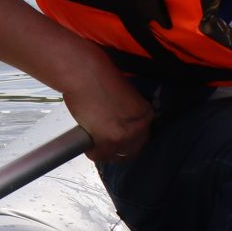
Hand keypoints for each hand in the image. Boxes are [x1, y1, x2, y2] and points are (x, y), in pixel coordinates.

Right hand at [55, 46, 152, 162]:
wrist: (85, 74)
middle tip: (107, 144)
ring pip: (117, 156)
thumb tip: (121, 123)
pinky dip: (93, 152)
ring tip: (97, 144)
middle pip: (133, 149)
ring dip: (107, 152)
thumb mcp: (125, 95)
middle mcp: (140, 127)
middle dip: (121, 148)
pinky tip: (88, 144)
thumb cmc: (101, 77)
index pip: (143, 136)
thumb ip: (128, 112)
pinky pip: (100, 156)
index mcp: (146, 114)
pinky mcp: (108, 142)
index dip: (130, 138)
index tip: (120, 138)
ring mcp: (125, 137)